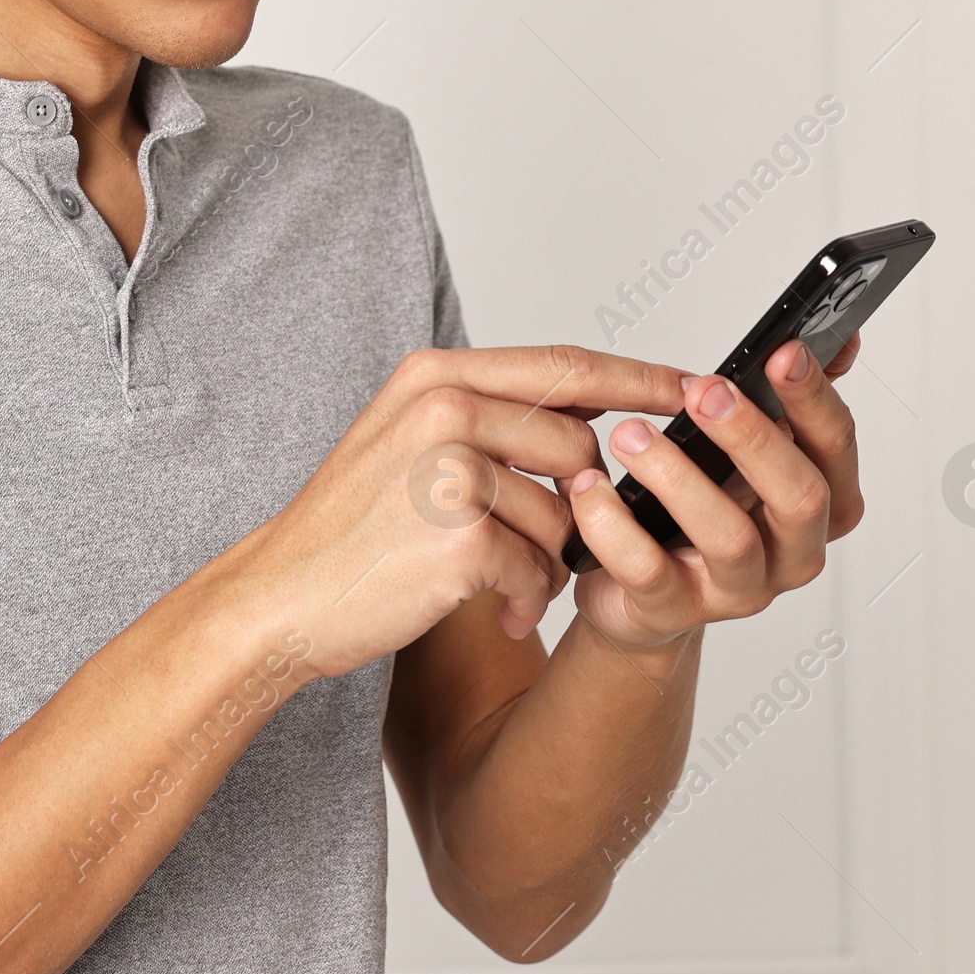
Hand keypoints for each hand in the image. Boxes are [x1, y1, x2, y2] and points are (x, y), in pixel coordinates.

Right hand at [235, 345, 688, 677]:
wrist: (282, 597)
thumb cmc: (350, 529)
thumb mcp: (406, 441)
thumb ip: (488, 416)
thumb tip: (589, 422)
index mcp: (435, 377)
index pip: (563, 365)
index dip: (636, 379)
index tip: (692, 388)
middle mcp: (444, 409)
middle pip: (577, 448)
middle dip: (574, 507)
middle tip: (527, 546)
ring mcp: (450, 470)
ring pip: (563, 516)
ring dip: (543, 563)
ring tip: (491, 582)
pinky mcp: (460, 538)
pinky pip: (538, 571)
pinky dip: (521, 600)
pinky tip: (484, 608)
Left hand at [566, 335, 861, 653]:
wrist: (635, 593)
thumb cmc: (690, 509)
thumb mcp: (736, 451)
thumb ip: (778, 400)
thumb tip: (830, 340)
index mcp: (819, 502)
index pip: (834, 447)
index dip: (814, 399)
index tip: (783, 352)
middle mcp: (792, 552)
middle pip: (800, 497)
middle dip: (752, 437)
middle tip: (704, 391)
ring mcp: (737, 589)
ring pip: (728, 537)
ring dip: (677, 476)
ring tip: (629, 434)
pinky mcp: (674, 611)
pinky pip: (648, 571)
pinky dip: (614, 525)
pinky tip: (588, 487)